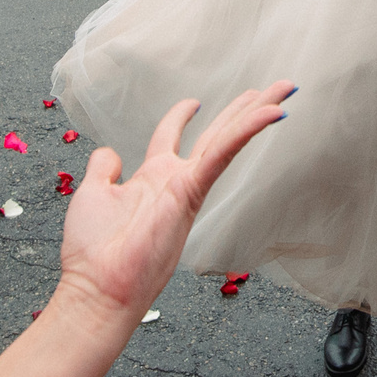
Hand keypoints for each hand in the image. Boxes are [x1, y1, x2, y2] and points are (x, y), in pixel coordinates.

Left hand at [55, 83, 292, 322]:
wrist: (99, 287)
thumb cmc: (92, 252)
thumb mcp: (92, 195)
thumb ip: (103, 169)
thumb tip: (110, 152)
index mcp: (150, 178)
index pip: (171, 137)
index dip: (181, 116)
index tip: (194, 101)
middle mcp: (174, 180)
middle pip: (215, 133)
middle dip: (242, 109)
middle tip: (272, 89)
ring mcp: (187, 186)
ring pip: (228, 138)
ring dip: (257, 112)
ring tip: (284, 90)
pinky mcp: (192, 191)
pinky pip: (223, 153)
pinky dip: (247, 130)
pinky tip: (270, 113)